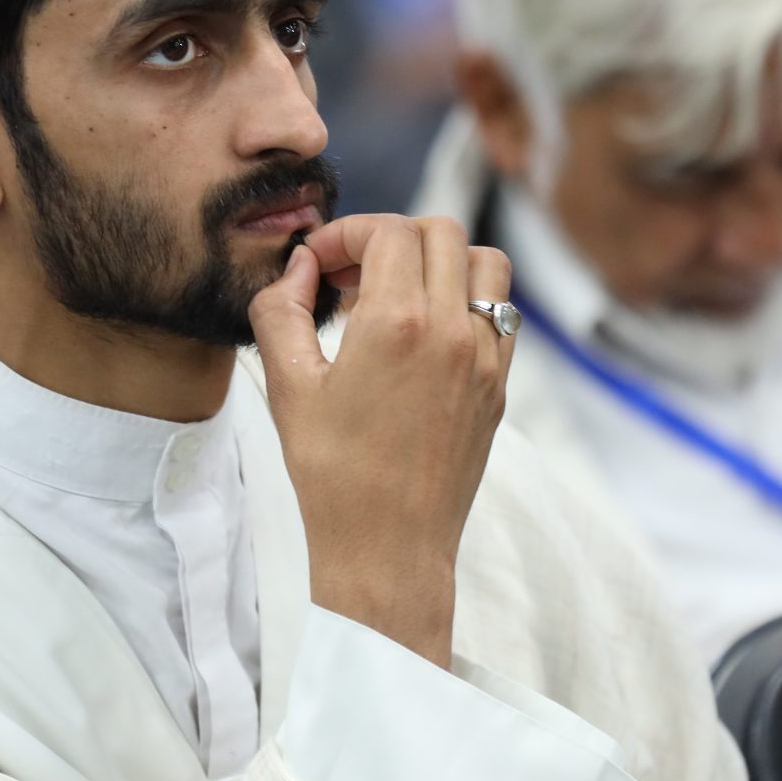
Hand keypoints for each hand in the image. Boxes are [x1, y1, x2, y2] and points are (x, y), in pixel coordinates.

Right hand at [249, 214, 514, 668]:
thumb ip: (282, 311)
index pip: (387, 231)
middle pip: (439, 232)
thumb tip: (299, 269)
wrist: (389, 548)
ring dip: (440, 261)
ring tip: (396, 294)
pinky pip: (499, 312)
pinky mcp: (499, 385)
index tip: (319, 265)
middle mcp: (453, 330)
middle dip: (390, 239)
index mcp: (398, 323)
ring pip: (483, 263)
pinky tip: (426, 334)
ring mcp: (485, 358)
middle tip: (350, 276)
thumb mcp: (287, 386)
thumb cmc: (332, 474)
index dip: (346, 234)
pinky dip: (466, 300)